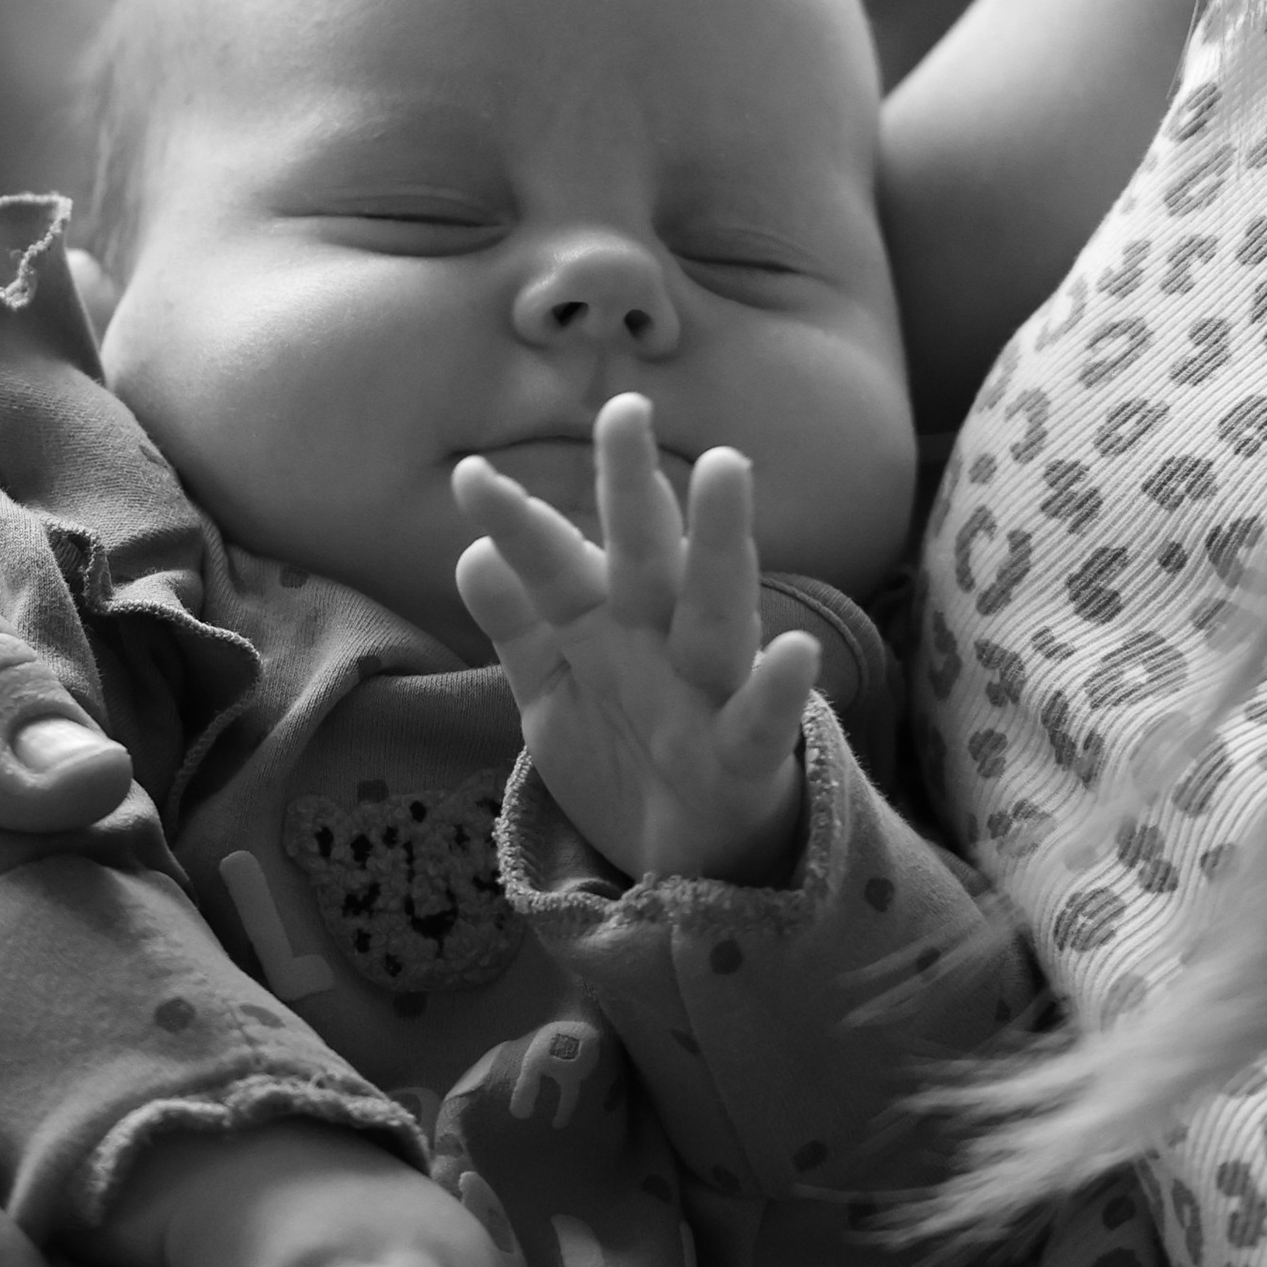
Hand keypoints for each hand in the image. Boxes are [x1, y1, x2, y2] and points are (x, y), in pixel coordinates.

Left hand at [453, 395, 818, 883]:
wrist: (692, 858)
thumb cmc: (626, 750)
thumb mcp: (554, 690)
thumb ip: (520, 624)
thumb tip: (473, 551)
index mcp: (608, 622)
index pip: (559, 563)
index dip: (517, 525)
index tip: (470, 475)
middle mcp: (662, 639)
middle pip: (646, 557)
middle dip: (633, 487)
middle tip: (624, 409)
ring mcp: (709, 691)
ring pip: (716, 611)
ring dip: (721, 543)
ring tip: (724, 467)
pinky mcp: (748, 755)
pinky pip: (765, 719)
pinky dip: (780, 687)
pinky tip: (796, 651)